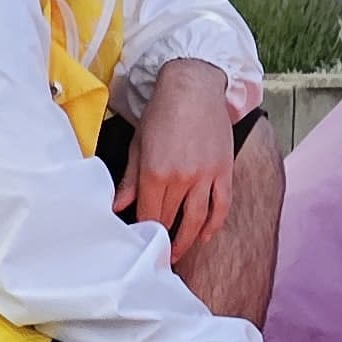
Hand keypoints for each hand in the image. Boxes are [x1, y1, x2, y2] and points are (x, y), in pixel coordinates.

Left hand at [121, 59, 236, 250]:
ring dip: (187, 241)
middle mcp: (181, 178)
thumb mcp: (138, 144)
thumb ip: (130, 179)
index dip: (144, 231)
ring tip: (179, 254)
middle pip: (170, 219)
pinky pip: (221, 206)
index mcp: (155, 172)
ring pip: (197, 220)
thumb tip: (117, 206)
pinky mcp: (223, 171)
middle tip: (157, 254)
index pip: (148, 214)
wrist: (193, 87)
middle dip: (163, 238)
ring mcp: (205, 176)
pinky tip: (206, 236)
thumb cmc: (162, 112)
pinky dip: (214, 224)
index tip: (140, 242)